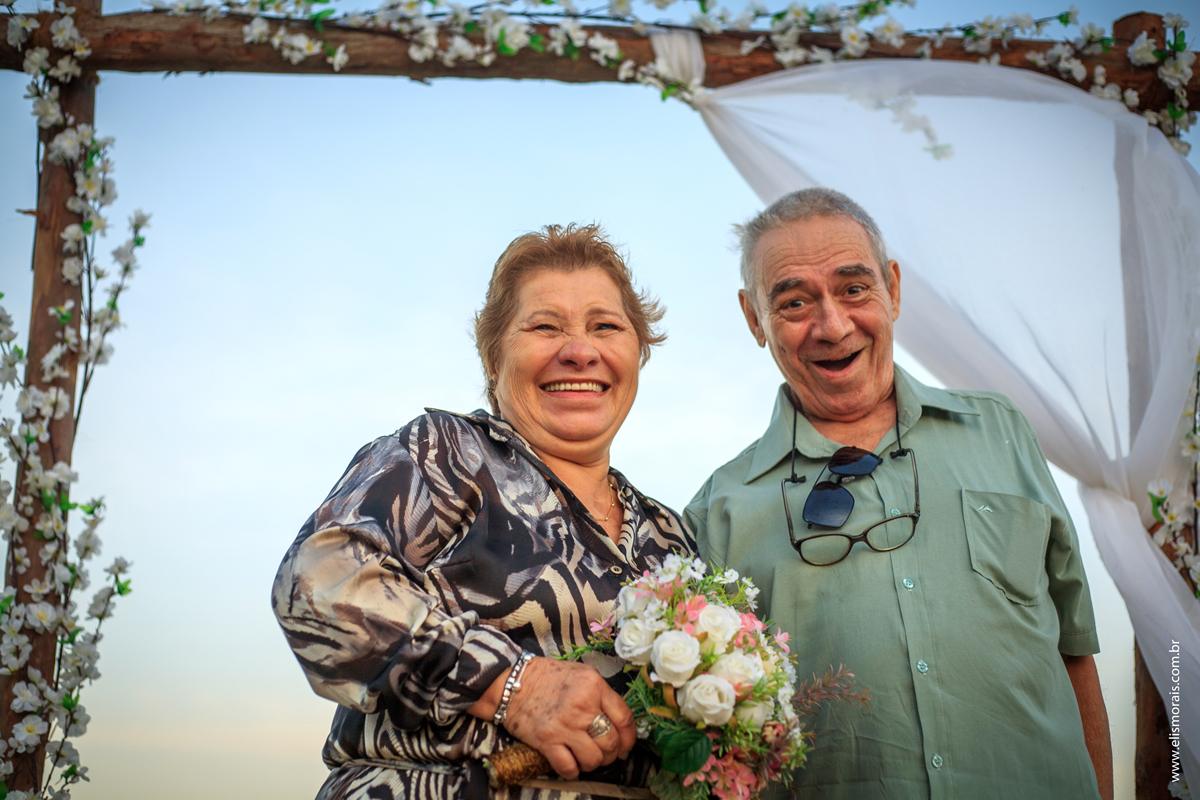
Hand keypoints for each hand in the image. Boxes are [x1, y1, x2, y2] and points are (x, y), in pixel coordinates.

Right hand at [501, 657, 635, 779]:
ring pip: (594, 758)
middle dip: (612, 753)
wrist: (512, 683)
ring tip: (587, 758)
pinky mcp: (547, 741)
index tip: (626, 745)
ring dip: (593, 763)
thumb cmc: (547, 678)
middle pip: (611, 742)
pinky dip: (573, 771)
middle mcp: (582, 705)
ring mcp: (565, 725)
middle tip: (606, 754)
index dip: (629, 737)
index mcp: (594, 686)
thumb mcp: (581, 674)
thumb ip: (601, 694)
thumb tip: (618, 723)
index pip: (624, 718)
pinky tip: (571, 764)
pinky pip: (569, 767)